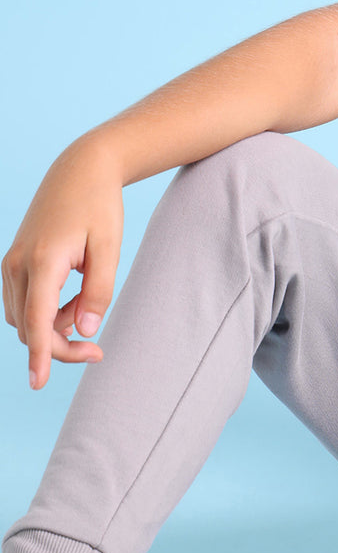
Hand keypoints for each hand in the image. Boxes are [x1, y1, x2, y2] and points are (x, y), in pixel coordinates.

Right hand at [1, 139, 123, 389]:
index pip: (36, 321)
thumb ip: (99, 293)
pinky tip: (74, 301)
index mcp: (44, 261)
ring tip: (89, 311)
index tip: (39, 383)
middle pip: (30, 327)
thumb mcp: (110, 248)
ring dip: (52, 328)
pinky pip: (23, 302)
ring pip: (23, 318)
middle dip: (59, 346)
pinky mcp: (13, 262)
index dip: (40, 355)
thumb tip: (85, 332)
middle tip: (98, 352)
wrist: (81, 170)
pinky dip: (45, 312)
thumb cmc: (100, 207)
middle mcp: (18, 265)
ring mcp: (11, 263)